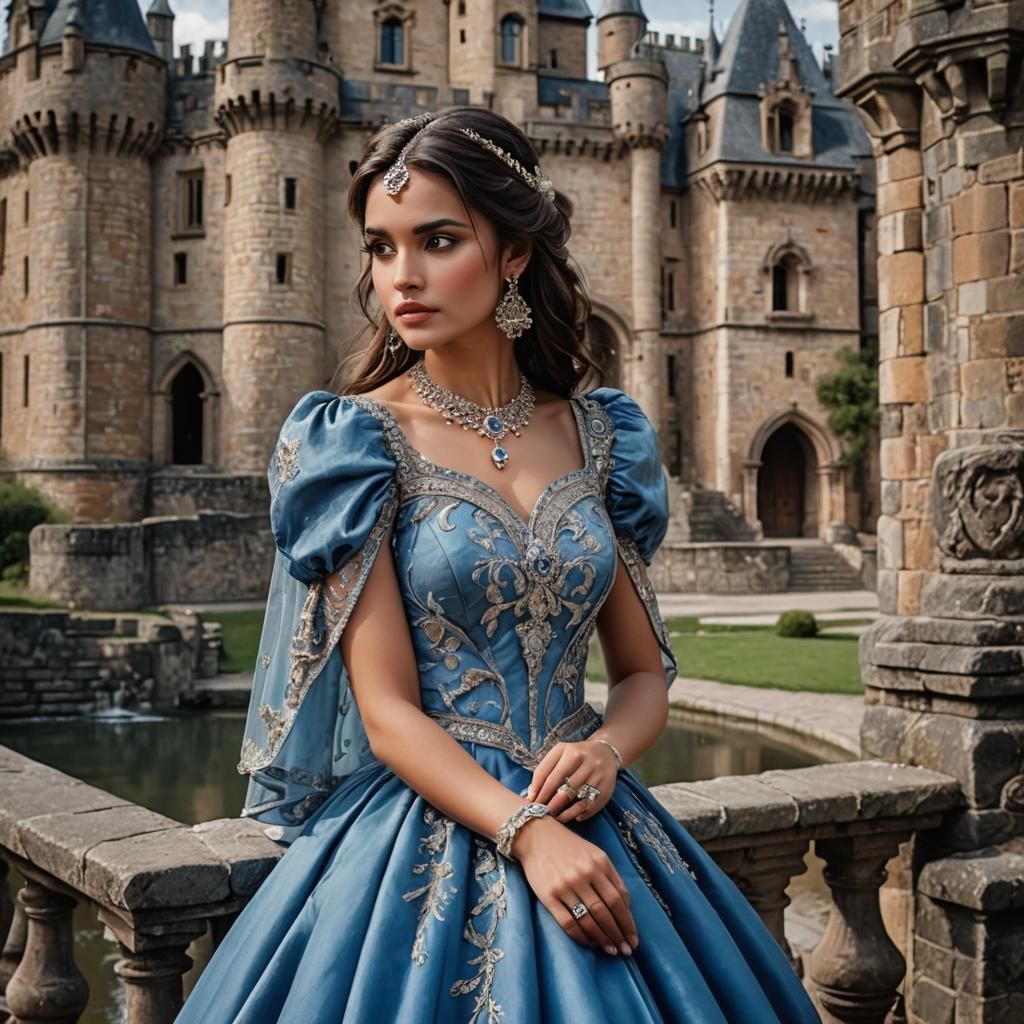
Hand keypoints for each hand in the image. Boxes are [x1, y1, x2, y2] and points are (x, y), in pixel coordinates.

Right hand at [511, 814, 638, 955]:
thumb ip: (612, 877)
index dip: (627, 922)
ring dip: (602, 939)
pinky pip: (567, 922)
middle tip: (625, 951)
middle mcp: (583, 874)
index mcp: (598, 863)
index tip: (633, 939)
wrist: (536, 836)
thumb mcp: (595, 854)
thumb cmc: (570, 847)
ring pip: (588, 920)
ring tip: (611, 950)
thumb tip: (626, 906)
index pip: (618, 899)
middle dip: (617, 934)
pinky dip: (580, 936)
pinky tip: (588, 943)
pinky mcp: (548, 895)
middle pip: (605, 912)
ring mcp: (564, 886)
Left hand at [525, 739, 617, 823]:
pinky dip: (580, 813)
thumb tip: (531, 793)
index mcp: (568, 751)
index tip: (530, 801)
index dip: (536, 789)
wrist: (606, 752)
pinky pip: (590, 806)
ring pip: (575, 798)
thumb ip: (546, 770)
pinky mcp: (607, 788)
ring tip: (554, 817)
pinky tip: (573, 816)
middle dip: (548, 803)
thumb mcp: (560, 754)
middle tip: (540, 812)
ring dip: (562, 812)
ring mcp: (597, 774)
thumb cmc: (576, 756)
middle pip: (561, 787)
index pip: (546, 773)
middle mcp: (584, 760)